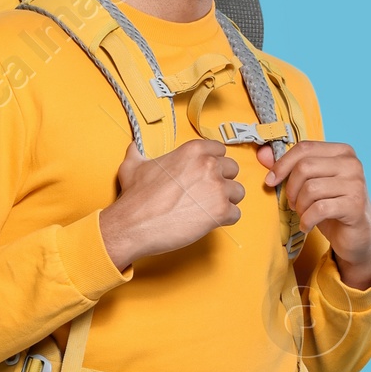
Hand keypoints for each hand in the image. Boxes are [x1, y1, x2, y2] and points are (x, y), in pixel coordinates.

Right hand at [98, 138, 242, 268]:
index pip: (220, 150)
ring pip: (238, 192)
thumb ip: (138, 153)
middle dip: (222, 181)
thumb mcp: (133, 166)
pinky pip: (236, 213)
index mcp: (193, 151)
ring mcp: (217, 188)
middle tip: (205, 194)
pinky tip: (208, 221)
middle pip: (232, 170)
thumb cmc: (135, 196)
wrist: (134, 224)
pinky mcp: (221, 211)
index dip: (213, 163)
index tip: (204, 174)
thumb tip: (134, 147)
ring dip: (227, 200)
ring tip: (208, 209)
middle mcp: (209, 165)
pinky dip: (225, 219)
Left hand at [259, 140, 370, 288]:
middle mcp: (352, 164)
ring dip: (299, 206)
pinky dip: (307, 220)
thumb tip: (262, 153)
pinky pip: (319, 209)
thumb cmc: (331, 205)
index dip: (282, 164)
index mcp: (341, 151)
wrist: (356, 235)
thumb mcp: (309, 184)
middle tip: (293, 203)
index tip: (270, 181)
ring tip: (303, 214)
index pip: (304, 148)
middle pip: (305, 167)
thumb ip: (288, 166)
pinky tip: (307, 225)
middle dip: (291, 189)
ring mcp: (356, 184)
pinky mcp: (355, 205)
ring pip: (310, 189)